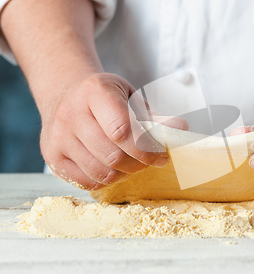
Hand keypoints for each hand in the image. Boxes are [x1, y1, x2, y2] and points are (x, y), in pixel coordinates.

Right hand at [40, 73, 187, 189]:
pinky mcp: (52, 156)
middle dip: (139, 163)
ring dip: (125, 174)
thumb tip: (181, 129)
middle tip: (149, 161)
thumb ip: (155, 116)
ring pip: (100, 172)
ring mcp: (58, 136)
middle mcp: (71, 113)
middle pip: (113, 156)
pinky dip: (107, 181)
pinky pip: (86, 182)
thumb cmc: (105, 97)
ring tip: (132, 164)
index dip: (147, 148)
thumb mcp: (130, 97)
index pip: (122, 130)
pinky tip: (114, 169)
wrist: (64, 94)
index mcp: (95, 92)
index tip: (162, 155)